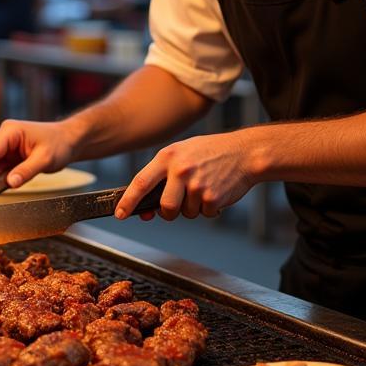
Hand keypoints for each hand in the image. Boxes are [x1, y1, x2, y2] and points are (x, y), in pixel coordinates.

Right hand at [0, 118, 78, 188]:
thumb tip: (10, 183)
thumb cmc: (59, 144)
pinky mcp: (10, 155)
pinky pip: (0, 167)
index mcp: (11, 130)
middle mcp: (6, 136)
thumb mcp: (45, 159)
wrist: (68, 141)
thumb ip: (27, 171)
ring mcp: (7, 145)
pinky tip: (0, 186)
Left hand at [115, 130, 257, 220]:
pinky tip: (216, 189)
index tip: (120, 213)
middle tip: (178, 204)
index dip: (128, 201)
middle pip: (165, 206)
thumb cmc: (210, 153)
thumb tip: (147, 207)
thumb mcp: (182, 153)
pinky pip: (204, 213)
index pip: (141, 182)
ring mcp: (197, 184)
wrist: (245, 152)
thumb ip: (163, 176)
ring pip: (186, 212)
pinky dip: (209, 207)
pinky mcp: (212, 197)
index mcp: (168, 157)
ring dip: (193, 207)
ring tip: (204, 186)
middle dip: (169, 212)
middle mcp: (180, 170)